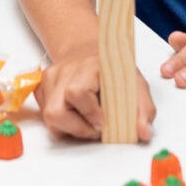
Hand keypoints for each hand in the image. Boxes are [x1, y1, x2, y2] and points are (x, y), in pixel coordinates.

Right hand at [35, 50, 155, 140]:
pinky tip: (76, 114)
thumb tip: (144, 133)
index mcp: (90, 66)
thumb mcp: (135, 83)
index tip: (103, 124)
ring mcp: (50, 80)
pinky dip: (63, 123)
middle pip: (56, 111)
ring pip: (50, 117)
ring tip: (87, 121)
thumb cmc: (111, 70)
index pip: (77, 92)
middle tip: (97, 127)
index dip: (90, 113)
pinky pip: (45, 116)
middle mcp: (65, 71)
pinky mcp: (41, 88)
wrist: (87, 51)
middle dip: (79, 127)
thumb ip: (143, 108)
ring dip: (70, 127)